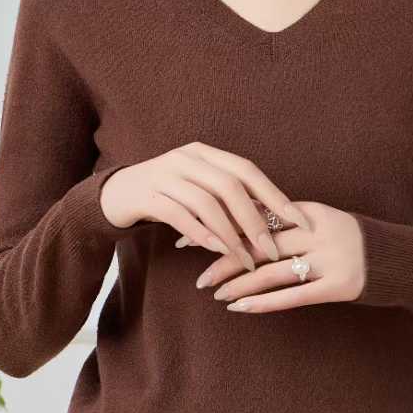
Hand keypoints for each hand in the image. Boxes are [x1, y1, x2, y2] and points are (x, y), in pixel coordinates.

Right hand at [98, 142, 312, 269]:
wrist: (114, 195)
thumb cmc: (165, 196)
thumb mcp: (197, 190)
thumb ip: (226, 198)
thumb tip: (270, 220)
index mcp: (204, 153)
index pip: (247, 171)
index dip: (275, 195)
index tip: (299, 221)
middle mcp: (186, 158)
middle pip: (230, 186)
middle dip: (255, 220)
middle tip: (272, 249)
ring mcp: (165, 175)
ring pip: (207, 203)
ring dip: (231, 234)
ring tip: (246, 259)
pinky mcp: (147, 196)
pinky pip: (180, 215)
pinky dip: (202, 234)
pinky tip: (217, 251)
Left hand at [197, 201, 365, 313]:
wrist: (403, 261)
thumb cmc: (356, 244)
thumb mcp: (324, 224)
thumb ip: (290, 225)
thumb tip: (244, 226)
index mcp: (310, 212)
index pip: (258, 215)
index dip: (223, 224)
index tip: (193, 231)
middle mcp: (318, 232)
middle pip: (260, 242)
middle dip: (224, 256)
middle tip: (197, 271)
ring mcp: (330, 259)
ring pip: (272, 270)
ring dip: (238, 283)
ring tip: (214, 292)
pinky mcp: (339, 286)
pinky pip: (293, 296)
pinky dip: (263, 302)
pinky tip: (239, 308)